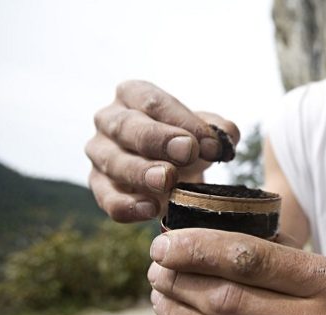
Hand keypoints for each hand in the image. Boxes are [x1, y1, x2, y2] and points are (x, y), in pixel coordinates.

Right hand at [85, 80, 239, 221]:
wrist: (172, 171)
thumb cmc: (184, 141)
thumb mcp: (203, 131)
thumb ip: (217, 129)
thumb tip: (226, 135)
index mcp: (132, 95)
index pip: (152, 101)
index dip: (182, 120)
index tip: (210, 142)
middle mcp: (109, 120)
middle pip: (128, 127)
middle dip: (159, 140)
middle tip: (187, 152)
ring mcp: (100, 154)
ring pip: (115, 162)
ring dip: (142, 172)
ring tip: (167, 181)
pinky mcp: (99, 187)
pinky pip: (108, 199)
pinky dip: (128, 206)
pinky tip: (151, 209)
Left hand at [147, 229, 325, 314]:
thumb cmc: (312, 299)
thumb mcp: (304, 263)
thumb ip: (259, 246)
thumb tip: (186, 235)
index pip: (249, 259)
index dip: (197, 249)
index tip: (164, 245)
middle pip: (225, 300)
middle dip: (179, 280)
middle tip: (157, 268)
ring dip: (174, 311)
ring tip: (159, 292)